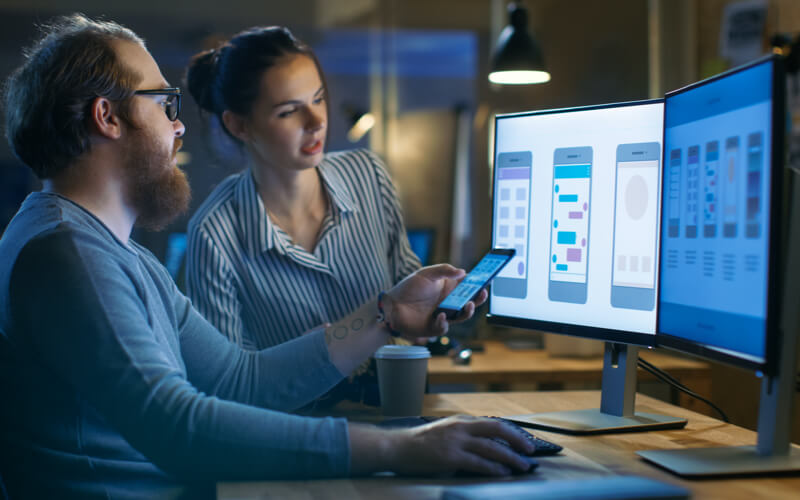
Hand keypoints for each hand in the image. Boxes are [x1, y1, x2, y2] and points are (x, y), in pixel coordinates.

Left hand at [384, 264, 487, 339]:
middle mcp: (449, 303)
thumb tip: (463, 272)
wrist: (392, 305)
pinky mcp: (434, 328)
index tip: (487, 279)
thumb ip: (444, 270)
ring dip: (468, 312)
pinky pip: (444, 327)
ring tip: (469, 305)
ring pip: (462, 317)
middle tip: (482, 293)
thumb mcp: (426, 273)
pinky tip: (441, 316)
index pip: (468, 287)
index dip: (479, 284)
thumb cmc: (408, 288)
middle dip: (479, 298)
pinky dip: (444, 323)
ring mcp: (443, 316)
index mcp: (449, 289)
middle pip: (470, 302)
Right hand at [386, 415, 535, 475]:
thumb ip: (464, 437)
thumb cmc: (420, 443)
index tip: (524, 441)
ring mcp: (456, 441)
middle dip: (517, 440)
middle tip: (530, 451)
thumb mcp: (445, 432)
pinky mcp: (450, 457)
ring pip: (491, 448)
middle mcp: (461, 427)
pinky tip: (503, 472)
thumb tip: (487, 448)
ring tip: (522, 466)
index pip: (493, 423)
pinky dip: (494, 468)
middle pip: (497, 429)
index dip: (512, 432)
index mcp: (461, 421)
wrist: (397, 447)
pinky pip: (478, 463)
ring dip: (511, 458)